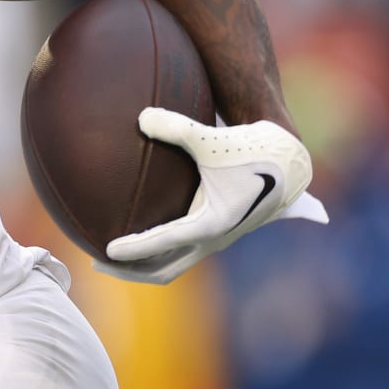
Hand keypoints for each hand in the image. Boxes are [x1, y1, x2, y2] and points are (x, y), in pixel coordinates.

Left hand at [96, 108, 328, 284]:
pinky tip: (139, 231)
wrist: (290, 160)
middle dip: (131, 271)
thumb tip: (141, 117)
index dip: (133, 249)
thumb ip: (177, 127)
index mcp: (212, 223)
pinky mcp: (218, 230)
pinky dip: (159, 249)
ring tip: (110, 256)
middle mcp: (214, 238)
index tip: (104, 251)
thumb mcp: (213, 138)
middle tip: (97, 262)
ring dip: (144, 264)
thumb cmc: (253, 148)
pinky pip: (183, 249)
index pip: (164, 243)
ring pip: (175, 263)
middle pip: (165, 269)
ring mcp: (217, 238)